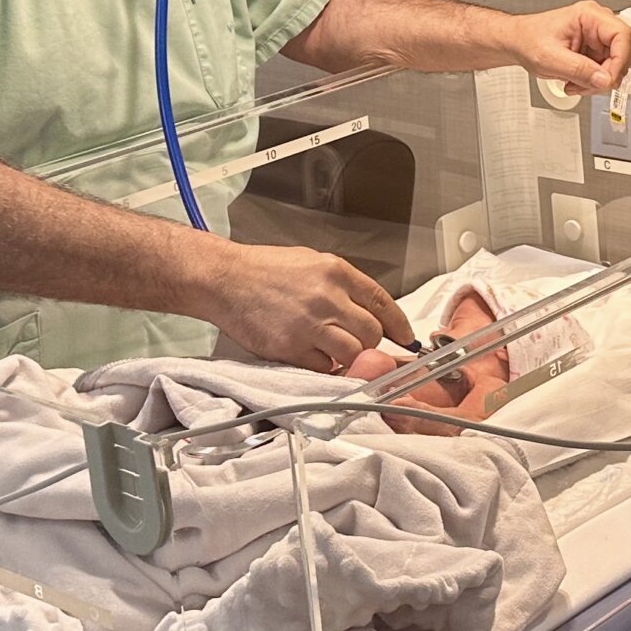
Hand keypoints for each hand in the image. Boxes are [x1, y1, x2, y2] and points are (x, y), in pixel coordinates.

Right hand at [192, 241, 415, 372]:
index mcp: (336, 272)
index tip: (406, 337)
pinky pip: (323, 367)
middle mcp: (327, 297)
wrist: (224, 279)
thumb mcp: (313, 262)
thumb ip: (343, 286)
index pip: (383, 302)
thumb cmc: (265, 270)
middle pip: (372, 333)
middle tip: (360, 345)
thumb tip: (370, 312)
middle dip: (371, 344)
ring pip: (352, 354)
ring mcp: (309, 324)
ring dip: (349, 358)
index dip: (399, 324)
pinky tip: (313, 355)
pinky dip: (324, 367)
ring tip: (334, 351)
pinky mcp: (290, 347)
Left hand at [505, 0, 630, 93]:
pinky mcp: (595, 50)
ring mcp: (597, 38)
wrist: (518, 42)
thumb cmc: (528, 40)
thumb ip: (580, 70)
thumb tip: (605, 79)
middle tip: (588, 85)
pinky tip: (576, 82)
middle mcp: (597, 24)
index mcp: (589, 15)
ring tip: (576, 84)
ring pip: (615, 64)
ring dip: (598, 81)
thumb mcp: (551, 59)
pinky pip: (605, 70)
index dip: (620, 60)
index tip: (609, 79)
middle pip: (623, 52)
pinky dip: (592, 82)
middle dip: (606, 75)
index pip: (622, 35)